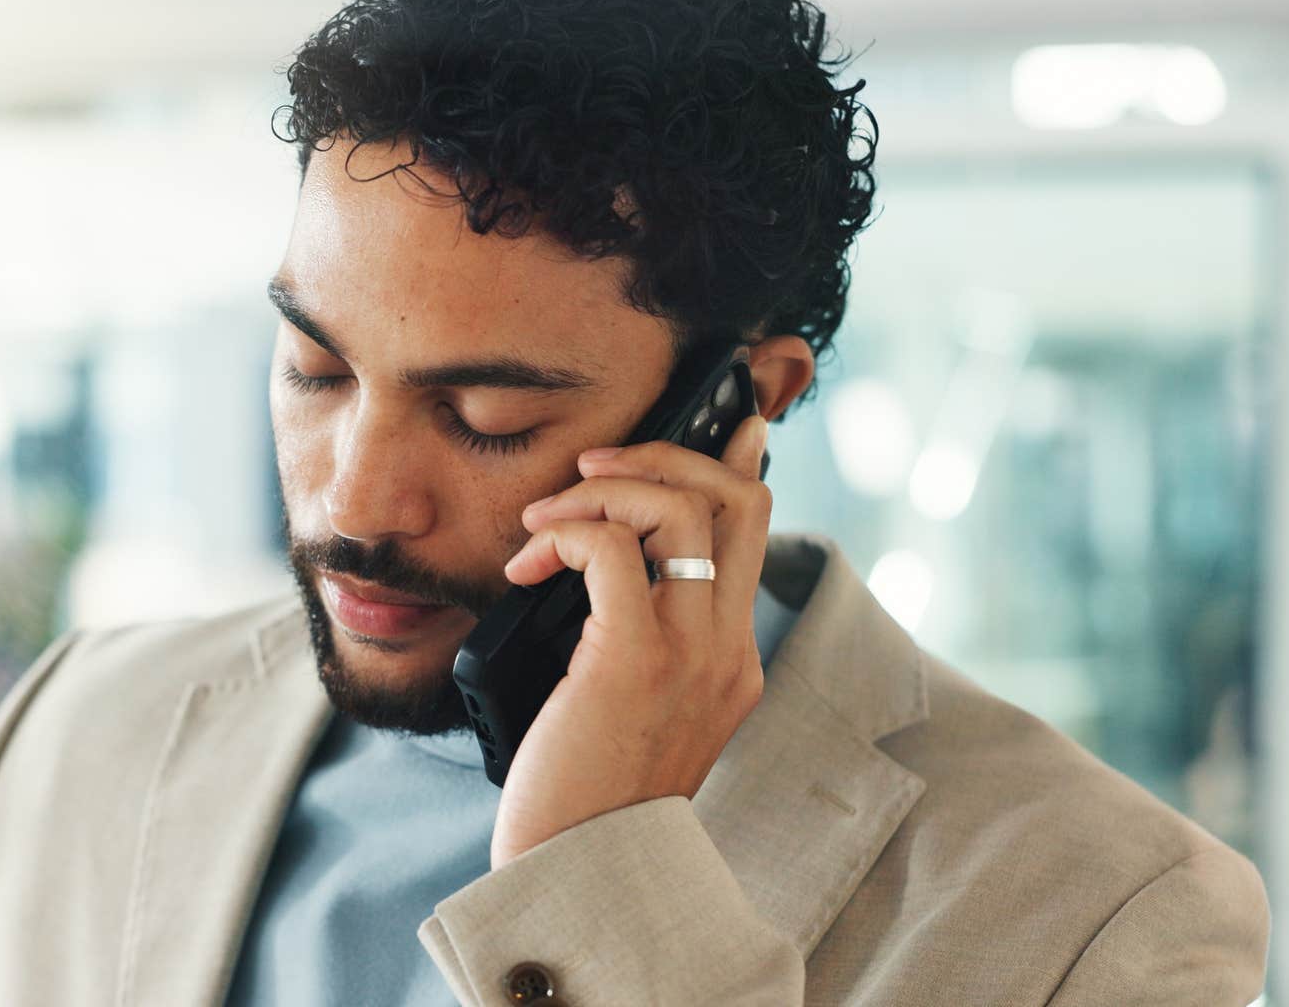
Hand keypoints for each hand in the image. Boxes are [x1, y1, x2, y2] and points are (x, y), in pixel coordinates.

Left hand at [488, 414, 771, 869]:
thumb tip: (604, 564)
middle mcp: (726, 648)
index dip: (737, 464)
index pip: (757, 529)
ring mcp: (689, 653)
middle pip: (737, 499)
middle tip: (594, 468)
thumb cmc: (581, 787)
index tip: (724, 422)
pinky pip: (614, 548)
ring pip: (683, 509)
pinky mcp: (633, 659)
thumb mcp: (629, 704)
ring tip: (546, 521)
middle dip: (667, 455)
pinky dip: (569, 530)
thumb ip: (637, 636)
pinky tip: (532, 560)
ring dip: (604, 490)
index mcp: (732, 658)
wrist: (574, 866)